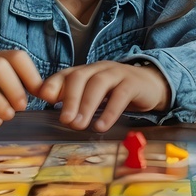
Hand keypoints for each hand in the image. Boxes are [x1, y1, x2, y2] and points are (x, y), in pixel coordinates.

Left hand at [37, 61, 169, 131]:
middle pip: (79, 77)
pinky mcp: (133, 83)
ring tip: (79, 125)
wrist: (150, 85)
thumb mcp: (94, 94)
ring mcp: (116, 73)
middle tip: (65, 120)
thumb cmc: (116, 92)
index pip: (66, 74)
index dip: (54, 83)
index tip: (45, 98)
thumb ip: (75, 99)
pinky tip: (101, 126)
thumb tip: (53, 109)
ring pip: (98, 83)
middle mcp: (98, 68)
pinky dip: (110, 111)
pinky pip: (121, 95)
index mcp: (86, 71)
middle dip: (70, 98)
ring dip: (86, 105)